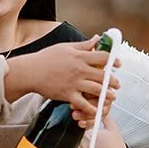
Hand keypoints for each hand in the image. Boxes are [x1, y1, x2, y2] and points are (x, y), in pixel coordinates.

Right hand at [3, 37, 119, 126]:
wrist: (30, 71)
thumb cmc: (46, 58)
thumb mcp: (65, 47)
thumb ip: (83, 45)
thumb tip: (97, 38)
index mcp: (80, 56)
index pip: (103, 57)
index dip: (114, 60)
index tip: (118, 64)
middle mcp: (79, 69)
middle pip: (104, 75)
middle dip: (113, 81)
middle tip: (117, 84)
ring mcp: (74, 83)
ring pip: (97, 90)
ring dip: (107, 95)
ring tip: (111, 96)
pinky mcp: (67, 94)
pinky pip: (83, 103)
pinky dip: (91, 108)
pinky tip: (96, 109)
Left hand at [71, 114, 126, 147]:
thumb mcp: (113, 128)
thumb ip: (105, 117)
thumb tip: (100, 109)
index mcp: (90, 136)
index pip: (78, 126)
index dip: (81, 123)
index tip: (83, 123)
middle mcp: (84, 146)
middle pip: (74, 135)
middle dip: (78, 132)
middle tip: (84, 131)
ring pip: (71, 144)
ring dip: (74, 140)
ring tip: (82, 139)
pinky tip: (76, 147)